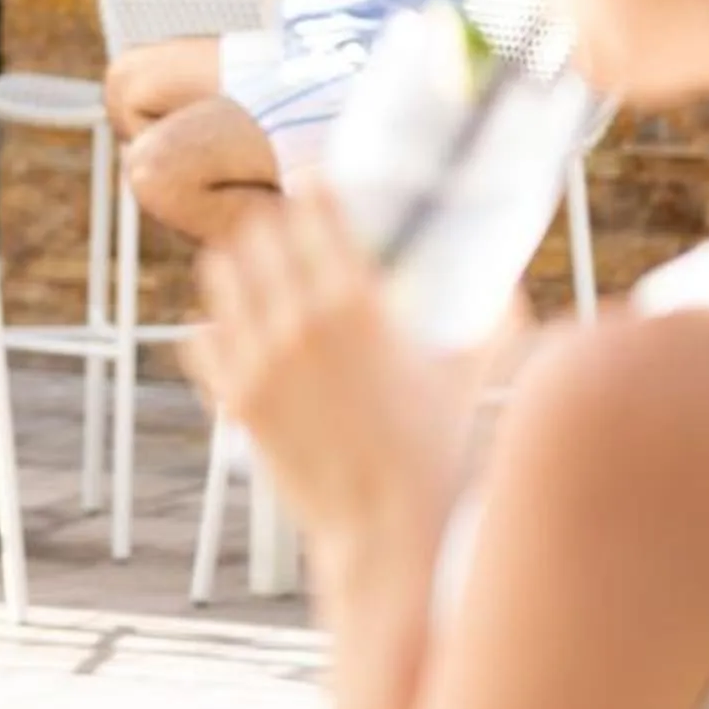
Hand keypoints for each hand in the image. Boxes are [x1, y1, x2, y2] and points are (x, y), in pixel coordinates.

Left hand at [184, 179, 482, 575]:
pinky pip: (199, 336)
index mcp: (356, 303)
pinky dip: (215, 327)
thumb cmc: (440, 446)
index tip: (315, 182)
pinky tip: (235, 329)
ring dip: (238, 266)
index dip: (312, 186)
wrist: (388, 526)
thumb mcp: (471, 370)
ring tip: (255, 270)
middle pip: (258, 232)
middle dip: (274, 226)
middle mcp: (297, 320)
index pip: (314, 209)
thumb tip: (509, 282)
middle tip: (288, 230)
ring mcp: (257, 359)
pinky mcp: (233, 397)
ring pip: (219, 274)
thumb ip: (493, 318)